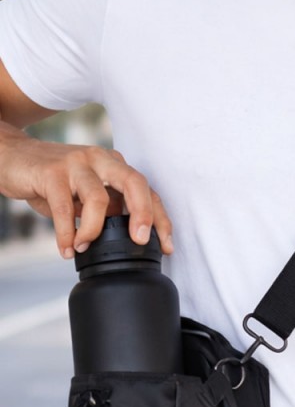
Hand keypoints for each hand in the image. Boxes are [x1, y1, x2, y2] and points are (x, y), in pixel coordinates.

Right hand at [0, 123, 172, 258]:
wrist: (12, 157)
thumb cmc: (55, 180)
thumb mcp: (87, 194)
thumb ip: (110, 211)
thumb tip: (132, 241)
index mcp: (115, 166)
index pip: (147, 191)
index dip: (160, 219)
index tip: (166, 247)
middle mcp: (101, 160)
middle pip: (134, 183)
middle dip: (144, 215)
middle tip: (140, 241)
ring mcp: (76, 163)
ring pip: (98, 198)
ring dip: (94, 230)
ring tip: (84, 247)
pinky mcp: (51, 171)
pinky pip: (64, 208)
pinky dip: (67, 234)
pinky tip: (66, 249)